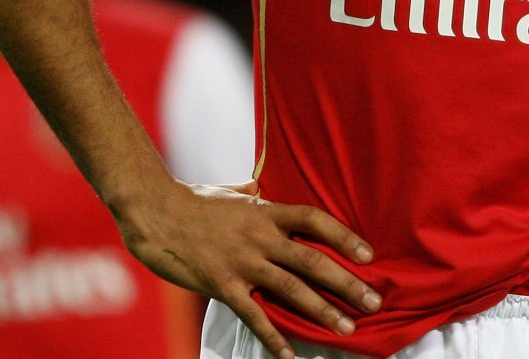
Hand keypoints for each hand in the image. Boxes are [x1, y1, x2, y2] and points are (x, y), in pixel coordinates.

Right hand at [118, 179, 380, 358]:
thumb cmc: (193, 201)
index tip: (369, 254)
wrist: (155, 213)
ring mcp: (242, 262)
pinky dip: (273, 336)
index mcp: (266, 211)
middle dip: (346, 282)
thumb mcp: (232, 192)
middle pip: (312, 260)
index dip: (344, 236)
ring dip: (322, 310)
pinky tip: (289, 355)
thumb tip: (263, 186)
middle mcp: (260, 237)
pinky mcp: (221, 284)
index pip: (314, 220)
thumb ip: (253, 194)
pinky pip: (253, 315)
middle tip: (373, 300)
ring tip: (347, 328)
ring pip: (291, 290)